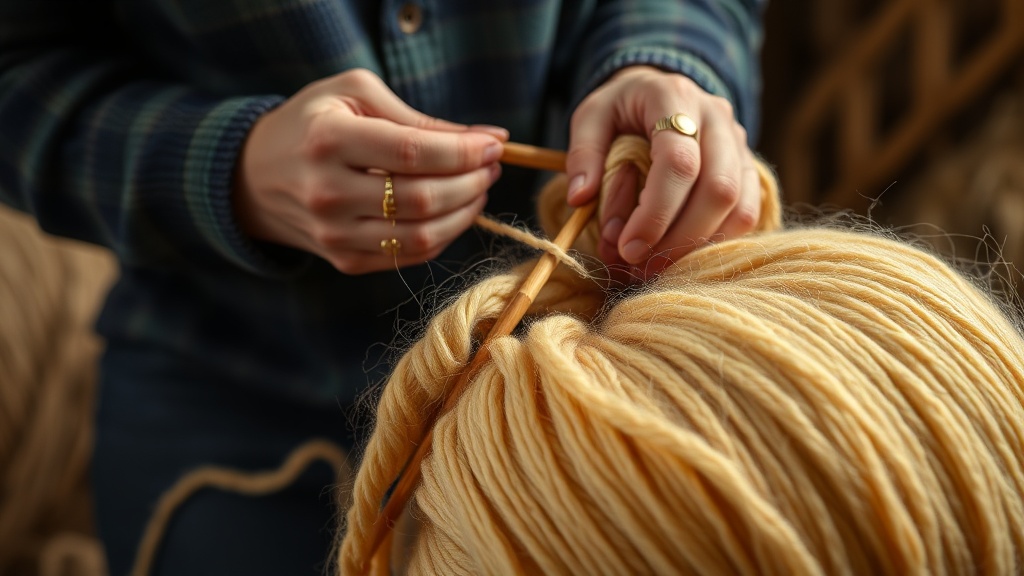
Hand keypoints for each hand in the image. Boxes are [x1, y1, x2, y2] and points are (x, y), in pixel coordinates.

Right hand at [233, 68, 506, 273]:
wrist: (253, 176)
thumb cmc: (314, 123)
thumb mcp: (354, 94)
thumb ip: (419, 117)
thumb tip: (488, 139)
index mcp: (329, 139)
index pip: (414, 152)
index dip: (464, 152)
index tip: (494, 145)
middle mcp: (327, 192)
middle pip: (423, 199)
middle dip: (472, 182)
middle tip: (490, 166)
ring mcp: (333, 234)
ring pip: (422, 236)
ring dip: (465, 213)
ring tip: (478, 189)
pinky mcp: (343, 260)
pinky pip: (409, 256)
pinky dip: (443, 236)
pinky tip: (453, 212)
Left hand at [566, 66, 760, 279]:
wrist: (659, 90)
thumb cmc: (621, 108)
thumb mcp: (590, 116)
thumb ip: (583, 154)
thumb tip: (581, 198)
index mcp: (674, 98)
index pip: (678, 163)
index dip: (655, 213)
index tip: (628, 247)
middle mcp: (717, 117)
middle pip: (718, 189)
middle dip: (679, 239)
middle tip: (639, 267)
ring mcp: (740, 143)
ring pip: (739, 207)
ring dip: (698, 247)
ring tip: (655, 267)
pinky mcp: (749, 167)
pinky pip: (748, 214)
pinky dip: (716, 243)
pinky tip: (680, 255)